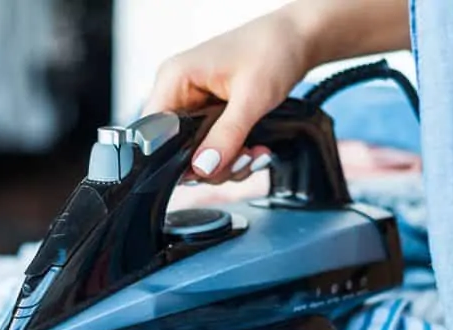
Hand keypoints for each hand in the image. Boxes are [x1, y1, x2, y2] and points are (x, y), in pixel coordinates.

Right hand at [142, 7, 312, 181]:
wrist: (299, 38)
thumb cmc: (273, 49)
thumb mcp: (252, 98)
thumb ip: (226, 136)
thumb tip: (203, 168)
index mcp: (175, 79)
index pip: (153, 132)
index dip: (175, 158)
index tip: (206, 167)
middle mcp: (179, 93)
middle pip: (176, 150)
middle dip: (212, 164)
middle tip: (242, 158)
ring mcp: (195, 105)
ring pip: (197, 155)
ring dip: (228, 163)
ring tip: (254, 153)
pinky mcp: (211, 114)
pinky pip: (213, 148)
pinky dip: (235, 156)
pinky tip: (255, 149)